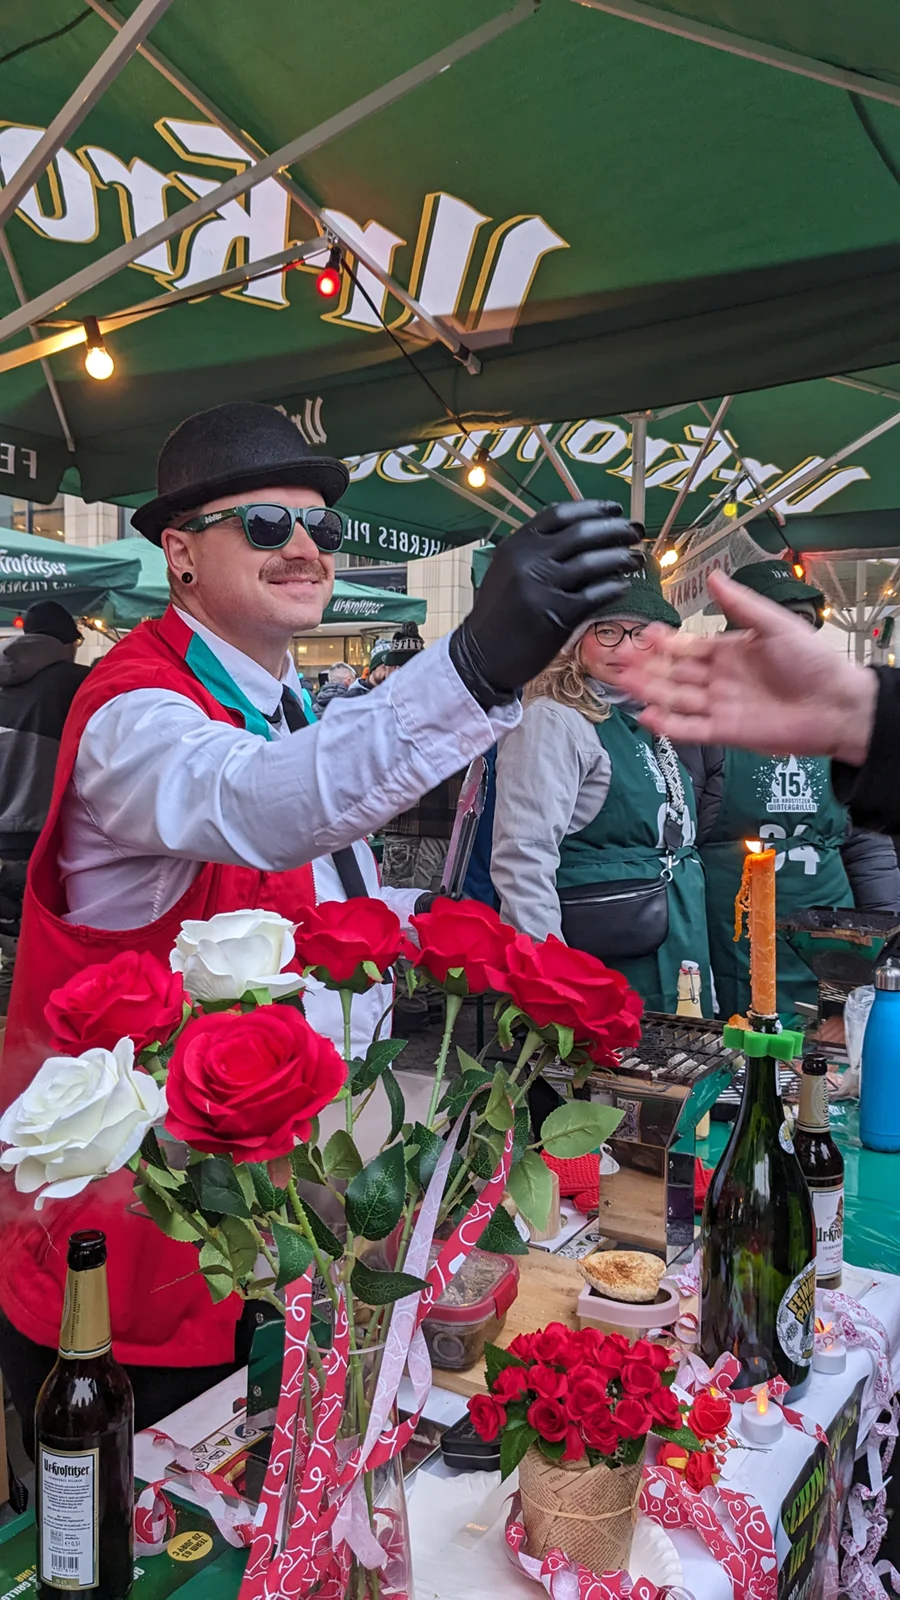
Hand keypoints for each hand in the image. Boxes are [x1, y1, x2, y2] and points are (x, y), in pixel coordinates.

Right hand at [449, 500, 639, 706]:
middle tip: (636, 531)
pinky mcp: (556, 615)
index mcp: (517, 544)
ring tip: (636, 558)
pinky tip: (623, 586)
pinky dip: (613, 588)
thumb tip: (581, 531)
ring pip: (593, 563)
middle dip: (616, 529)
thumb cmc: (500, 613)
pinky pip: (595, 595)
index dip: (592, 509)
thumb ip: (536, 549)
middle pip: (582, 534)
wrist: (482, 655)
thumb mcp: (507, 569)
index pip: (560, 514)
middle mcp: (529, 561)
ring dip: (621, 558)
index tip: (615, 510)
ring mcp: (543, 587)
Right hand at [620, 570, 876, 763]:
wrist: (836, 704)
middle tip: (619, 658)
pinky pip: (691, 729)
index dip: (663, 642)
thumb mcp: (775, 624)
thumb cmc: (813, 662)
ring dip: (649, 691)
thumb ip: (741, 604)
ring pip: (676, 698)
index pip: (686, 646)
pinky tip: (647, 716)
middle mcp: (719, 679)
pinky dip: (669, 725)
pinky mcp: (726, 732)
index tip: (642, 634)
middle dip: (646, 666)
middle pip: (673, 672)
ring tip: (622, 682)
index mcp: (728, 651)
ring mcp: (720, 706)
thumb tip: (715, 576)